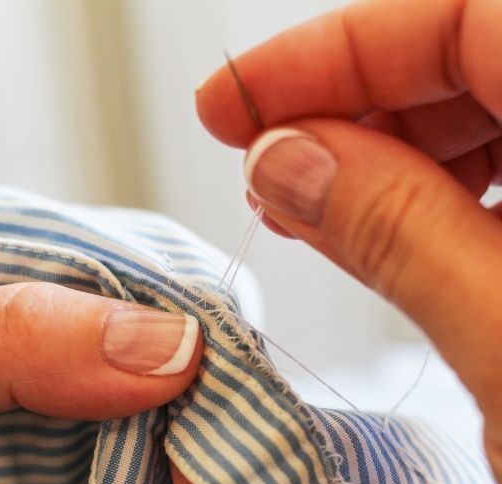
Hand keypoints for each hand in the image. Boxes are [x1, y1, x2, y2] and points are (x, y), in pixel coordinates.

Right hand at [196, 0, 501, 483]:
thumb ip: (398, 232)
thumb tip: (284, 158)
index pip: (467, 12)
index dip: (335, 48)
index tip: (229, 105)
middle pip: (475, 54)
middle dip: (350, 102)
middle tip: (255, 162)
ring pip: (496, 115)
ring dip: (387, 153)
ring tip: (301, 209)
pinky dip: (440, 200)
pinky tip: (379, 240)